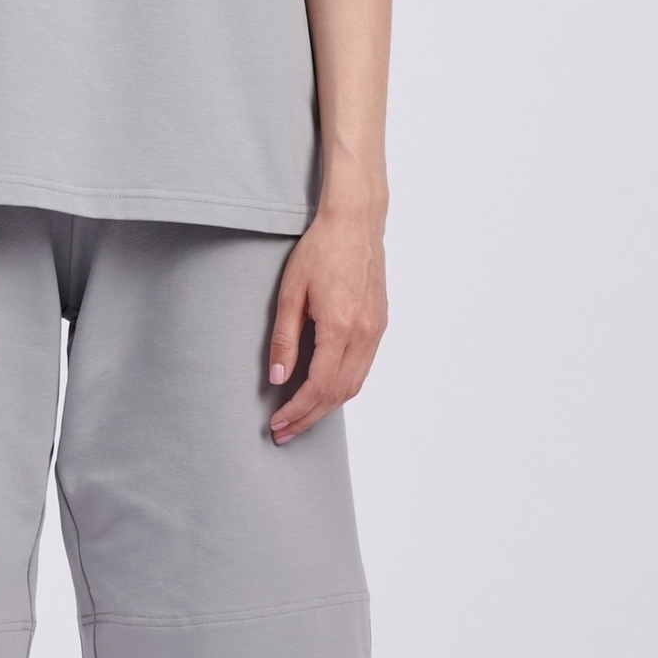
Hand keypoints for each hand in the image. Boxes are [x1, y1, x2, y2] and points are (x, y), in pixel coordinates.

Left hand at [268, 206, 387, 441]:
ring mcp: (376, 331)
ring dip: (327, 407)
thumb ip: (284, 339)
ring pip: (354, 385)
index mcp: (339, 327)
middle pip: (338, 394)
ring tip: (301, 418)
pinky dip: (343, 387)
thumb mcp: (290, 293)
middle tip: (285, 432)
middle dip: (309, 417)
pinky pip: (362, 368)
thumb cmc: (320, 251)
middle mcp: (364, 334)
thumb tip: (277, 378)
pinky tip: (324, 391)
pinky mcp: (380, 325)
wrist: (354, 224)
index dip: (297, 410)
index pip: (318, 386)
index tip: (277, 423)